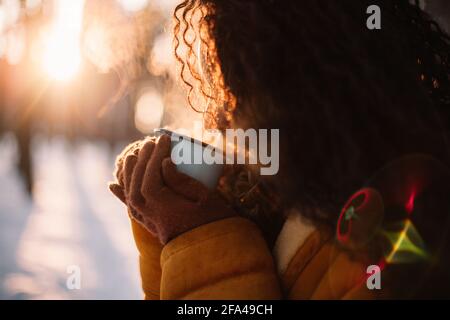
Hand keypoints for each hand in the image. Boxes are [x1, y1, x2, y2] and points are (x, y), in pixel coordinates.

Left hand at [109, 135, 234, 243]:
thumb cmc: (214, 223)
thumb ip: (182, 181)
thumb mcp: (205, 199)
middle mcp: (150, 215)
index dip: (155, 156)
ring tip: (133, 155)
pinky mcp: (150, 224)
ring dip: (129, 173)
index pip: (150, 178)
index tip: (164, 139)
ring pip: (130, 194)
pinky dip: (120, 195)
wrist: (210, 252)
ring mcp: (148, 221)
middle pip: (137, 184)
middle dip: (142, 160)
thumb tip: (163, 163)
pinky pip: (130, 208)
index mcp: (164, 209)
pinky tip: (112, 184)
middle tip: (150, 142)